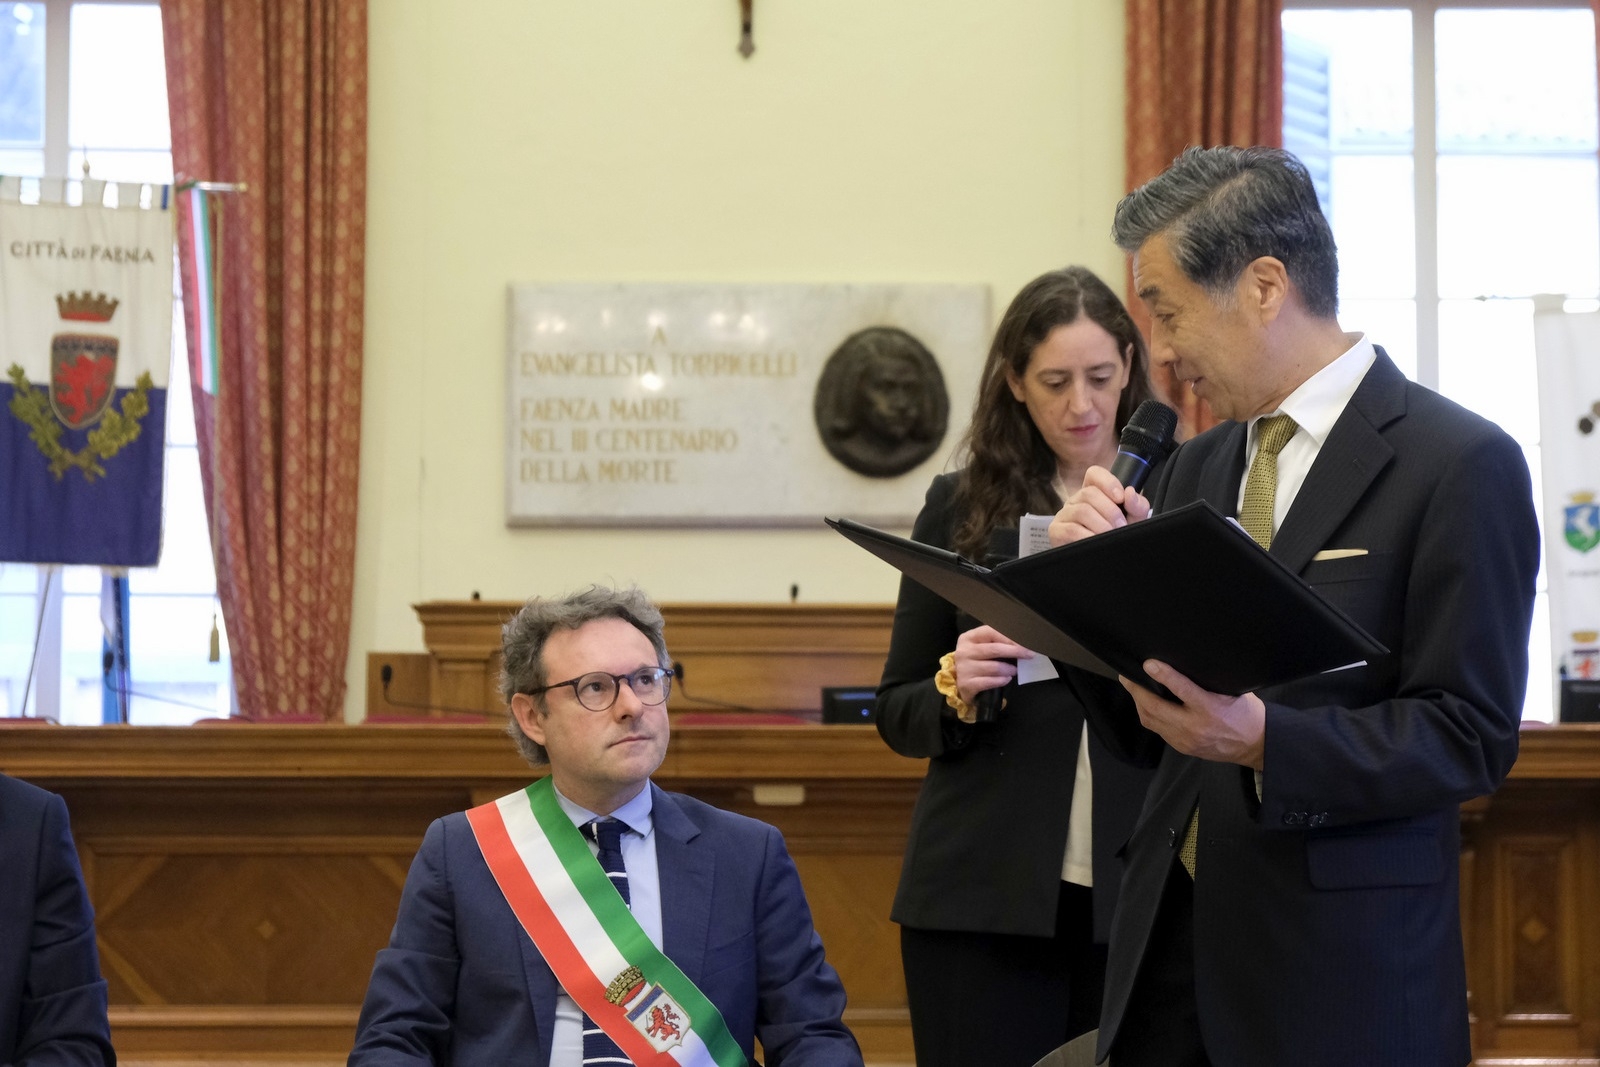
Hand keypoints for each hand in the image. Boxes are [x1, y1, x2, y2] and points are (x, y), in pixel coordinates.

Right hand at [952, 625, 1032, 707]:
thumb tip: (1023, 643)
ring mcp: (964, 668)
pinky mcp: (966, 684)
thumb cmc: (977, 662)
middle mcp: (964, 651)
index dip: (1010, 637)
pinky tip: (1006, 679)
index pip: (991, 632)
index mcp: (968, 638)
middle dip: (1015, 651)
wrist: (962, 684)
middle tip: (1029, 655)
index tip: (1026, 642)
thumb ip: (998, 643)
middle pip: (994, 649)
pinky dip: (1001, 680)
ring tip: (1015, 670)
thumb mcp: (984, 648)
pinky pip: (989, 682)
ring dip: (1009, 669)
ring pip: (994, 667)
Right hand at [1048, 465, 1150, 546]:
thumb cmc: (1115, 538)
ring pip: (1081, 510)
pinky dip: (1088, 536)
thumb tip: (1130, 493)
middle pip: (1089, 493)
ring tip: (1110, 535)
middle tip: (1120, 526)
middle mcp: (1075, 500)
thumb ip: (1137, 506)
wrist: (1105, 563)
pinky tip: (1096, 542)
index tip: (1120, 497)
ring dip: (1101, 525)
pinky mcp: (1056, 531)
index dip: (1108, 482)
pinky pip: (1071, 529)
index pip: (1094, 474)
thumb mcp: (1132, 521)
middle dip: (1110, 510)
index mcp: (1093, 493)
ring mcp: (1064, 515)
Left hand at [1119, 660, 1265, 769]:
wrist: (1255, 745)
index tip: (1148, 663)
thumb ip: (1207, 682)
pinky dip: (1148, 714)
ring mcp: (1186, 740)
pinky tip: (1145, 703)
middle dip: (1137, 690)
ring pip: (1151, 719)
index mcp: (1211, 709)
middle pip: (1156, 708)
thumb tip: (1183, 663)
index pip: (1183, 689)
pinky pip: (1157, 729)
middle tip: (1126, 675)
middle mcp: (1195, 726)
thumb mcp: (1232, 691)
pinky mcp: (1182, 747)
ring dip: (1138, 702)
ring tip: (1132, 687)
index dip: (1163, 675)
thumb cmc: (1245, 713)